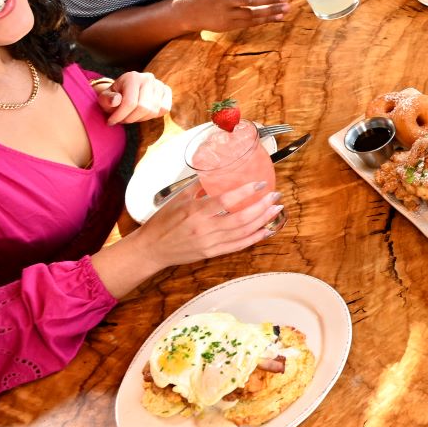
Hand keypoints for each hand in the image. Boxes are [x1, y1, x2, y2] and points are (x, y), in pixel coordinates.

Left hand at [95, 71, 173, 124]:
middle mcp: (148, 78)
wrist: (124, 90)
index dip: (120, 116)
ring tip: (131, 116)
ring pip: (154, 111)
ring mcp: (159, 84)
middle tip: (121, 120)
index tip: (111, 122)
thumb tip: (115, 101)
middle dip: (130, 119)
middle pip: (143, 108)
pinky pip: (164, 109)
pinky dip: (153, 115)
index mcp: (133, 77)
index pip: (130, 103)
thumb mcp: (105, 97)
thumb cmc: (113, 96)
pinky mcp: (167, 91)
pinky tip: (142, 113)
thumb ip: (107, 99)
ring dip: (140, 118)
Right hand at [129, 177, 282, 271]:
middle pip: (240, 218)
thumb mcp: (179, 199)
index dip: (246, 192)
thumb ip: (200, 187)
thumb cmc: (163, 222)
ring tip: (275, 209)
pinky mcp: (212, 253)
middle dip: (261, 206)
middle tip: (275, 196)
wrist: (152, 249)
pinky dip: (254, 238)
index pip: (226, 201)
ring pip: (243, 232)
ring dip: (262, 220)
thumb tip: (217, 172)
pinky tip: (266, 230)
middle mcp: (205, 228)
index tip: (260, 183)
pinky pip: (238, 246)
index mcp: (195, 212)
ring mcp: (210, 243)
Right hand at [174, 0, 290, 32]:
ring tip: (286, 8)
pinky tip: (277, 16)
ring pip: (251, 14)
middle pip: (249, 1)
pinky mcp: (229, 25)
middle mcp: (224, 1)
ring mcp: (227, 14)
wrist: (192, 10)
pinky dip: (265, 20)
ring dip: (270, 12)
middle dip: (268, 0)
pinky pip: (250, 23)